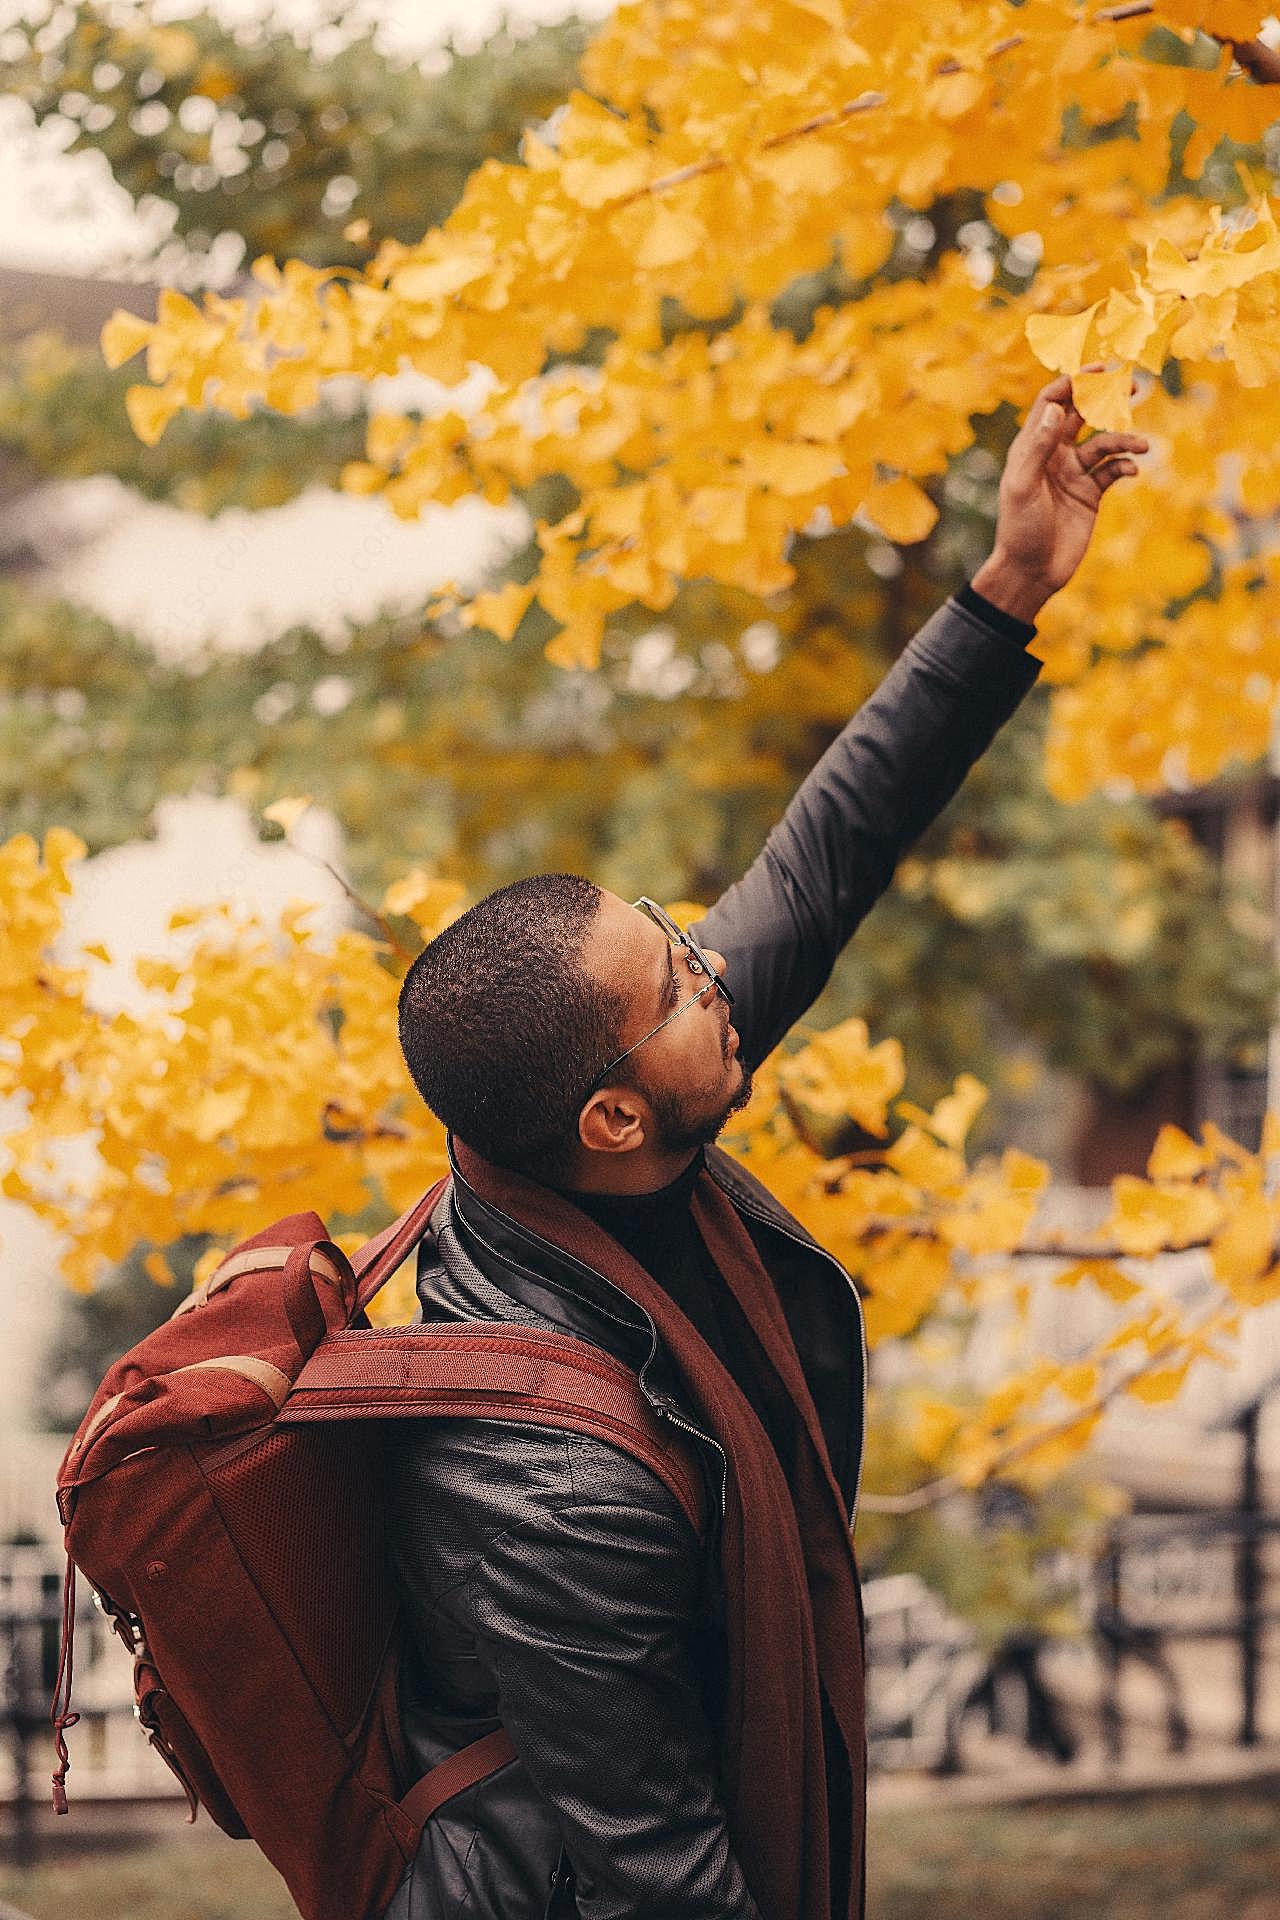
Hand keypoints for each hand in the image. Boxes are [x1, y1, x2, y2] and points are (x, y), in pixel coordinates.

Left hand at [972, 368, 1148, 622]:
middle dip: (1106, 398)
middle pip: (1082, 414)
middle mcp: (1054, 455)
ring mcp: (1074, 473)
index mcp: (1032, 447)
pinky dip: (1125, 465)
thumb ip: (1039, 448)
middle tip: (1134, 385)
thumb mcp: (1023, 486)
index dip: (1073, 382)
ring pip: (1105, 443)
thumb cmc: (1020, 530)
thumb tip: (1055, 408)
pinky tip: (1130, 471)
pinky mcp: (1091, 494)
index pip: (1052, 402)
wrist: (1031, 572)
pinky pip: (1113, 469)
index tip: (1099, 370)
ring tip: (1142, 445)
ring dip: (1125, 440)